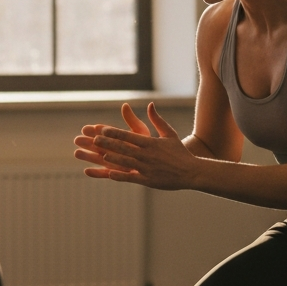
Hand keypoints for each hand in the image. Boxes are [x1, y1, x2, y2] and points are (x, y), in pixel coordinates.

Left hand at [74, 102, 198, 189]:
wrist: (191, 172)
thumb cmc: (180, 152)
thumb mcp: (169, 134)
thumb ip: (157, 120)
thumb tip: (150, 104)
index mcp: (151, 143)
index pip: (129, 136)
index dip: (114, 132)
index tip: (102, 129)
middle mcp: (147, 155)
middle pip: (124, 148)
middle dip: (108, 144)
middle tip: (94, 140)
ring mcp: (147, 168)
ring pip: (125, 162)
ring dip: (112, 159)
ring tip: (100, 155)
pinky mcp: (148, 181)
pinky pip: (131, 178)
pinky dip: (120, 176)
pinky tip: (109, 174)